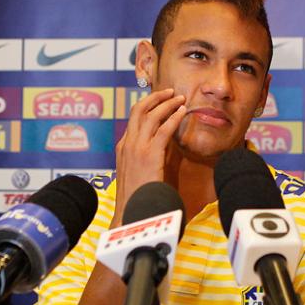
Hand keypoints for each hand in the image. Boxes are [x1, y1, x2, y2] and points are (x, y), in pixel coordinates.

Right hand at [112, 88, 185, 226]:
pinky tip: (182, 112)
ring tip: (180, 98)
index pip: (134, 119)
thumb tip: (162, 149)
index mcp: (123, 148)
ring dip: (167, 103)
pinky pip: (162, 130)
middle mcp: (127, 144)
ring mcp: (136, 148)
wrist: (131, 212)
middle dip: (155, 97)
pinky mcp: (148, 155)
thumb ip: (146, 159)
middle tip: (170, 92)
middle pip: (138, 110)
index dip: (148, 106)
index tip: (161, 101)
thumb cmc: (137, 197)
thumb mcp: (138, 173)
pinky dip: (173, 117)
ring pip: (150, 115)